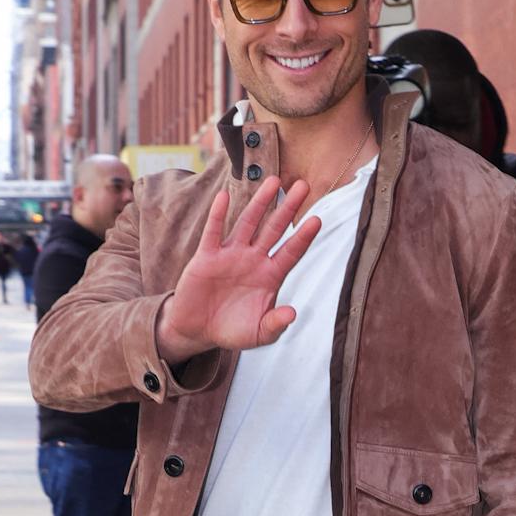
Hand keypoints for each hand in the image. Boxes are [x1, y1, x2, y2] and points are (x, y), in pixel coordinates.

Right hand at [154, 177, 321, 362]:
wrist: (198, 331)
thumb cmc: (232, 330)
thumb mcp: (258, 334)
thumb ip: (275, 324)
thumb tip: (292, 314)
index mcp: (270, 276)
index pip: (291, 252)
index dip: (304, 236)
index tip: (318, 220)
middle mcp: (253, 259)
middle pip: (275, 229)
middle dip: (289, 208)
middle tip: (303, 186)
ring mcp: (231, 255)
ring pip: (248, 222)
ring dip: (260, 202)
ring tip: (274, 181)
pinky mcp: (207, 257)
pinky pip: (213, 232)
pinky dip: (218, 214)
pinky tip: (224, 197)